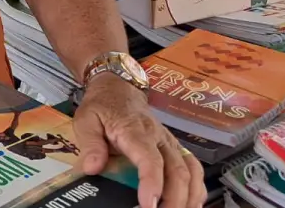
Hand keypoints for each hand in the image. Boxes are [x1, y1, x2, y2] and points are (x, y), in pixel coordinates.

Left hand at [72, 74, 204, 207]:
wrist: (118, 88)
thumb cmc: (102, 106)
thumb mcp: (86, 120)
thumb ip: (90, 144)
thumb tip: (92, 168)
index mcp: (135, 131)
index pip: (150, 160)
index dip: (152, 183)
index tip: (148, 204)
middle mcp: (159, 138)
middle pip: (177, 171)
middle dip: (174, 199)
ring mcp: (170, 142)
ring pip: (191, 170)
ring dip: (190, 196)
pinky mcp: (175, 147)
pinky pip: (194, 168)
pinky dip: (197, 188)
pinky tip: (191, 203)